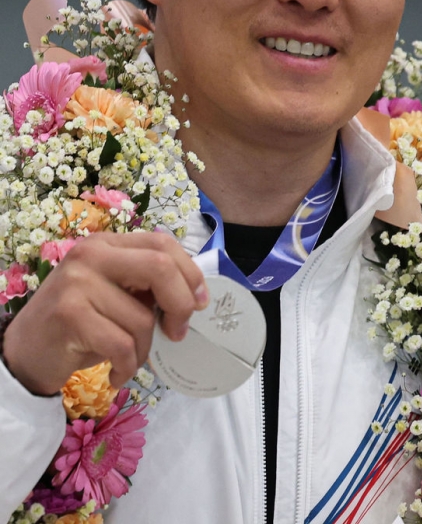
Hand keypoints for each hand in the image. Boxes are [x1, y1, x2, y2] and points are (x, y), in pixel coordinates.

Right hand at [2, 231, 207, 394]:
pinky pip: (122, 344)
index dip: (190, 273)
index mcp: (108, 244)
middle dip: (180, 304)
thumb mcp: (115, 296)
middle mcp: (92, 253)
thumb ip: (146, 286)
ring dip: (145, 350)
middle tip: (177, 332)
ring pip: (141, 317)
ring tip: (129, 361)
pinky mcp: (69, 314)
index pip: (163, 243)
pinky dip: (128, 367)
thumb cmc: (79, 326)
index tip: (199, 303)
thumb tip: (195, 297)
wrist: (24, 353)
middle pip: (160, 266)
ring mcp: (78, 281)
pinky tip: (117, 375)